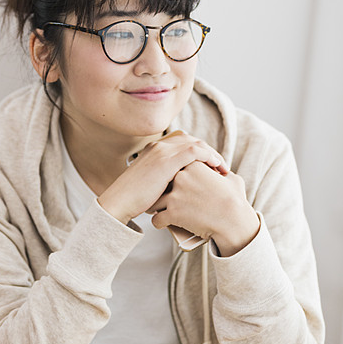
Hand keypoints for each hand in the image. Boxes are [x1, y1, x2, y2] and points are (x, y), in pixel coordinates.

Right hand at [97, 131, 227, 223]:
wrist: (119, 202)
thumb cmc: (135, 199)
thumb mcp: (151, 183)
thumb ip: (165, 179)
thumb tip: (181, 187)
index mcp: (155, 149)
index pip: (185, 143)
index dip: (202, 152)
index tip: (212, 166)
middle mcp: (159, 146)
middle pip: (193, 141)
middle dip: (210, 152)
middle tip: (222, 166)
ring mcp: (163, 151)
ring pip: (197, 144)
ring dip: (213, 155)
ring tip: (223, 168)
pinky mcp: (167, 160)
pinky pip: (195, 151)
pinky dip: (209, 157)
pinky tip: (217, 166)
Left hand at [147, 161, 260, 255]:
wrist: (234, 220)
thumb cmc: (236, 201)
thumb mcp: (232, 180)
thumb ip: (225, 174)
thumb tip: (226, 174)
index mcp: (194, 165)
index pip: (175, 165)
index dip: (172, 173)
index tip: (171, 181)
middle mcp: (181, 177)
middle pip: (163, 181)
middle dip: (160, 189)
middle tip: (161, 195)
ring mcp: (175, 195)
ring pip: (156, 200)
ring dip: (155, 206)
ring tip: (157, 211)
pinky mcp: (172, 213)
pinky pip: (157, 219)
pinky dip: (158, 222)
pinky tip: (160, 223)